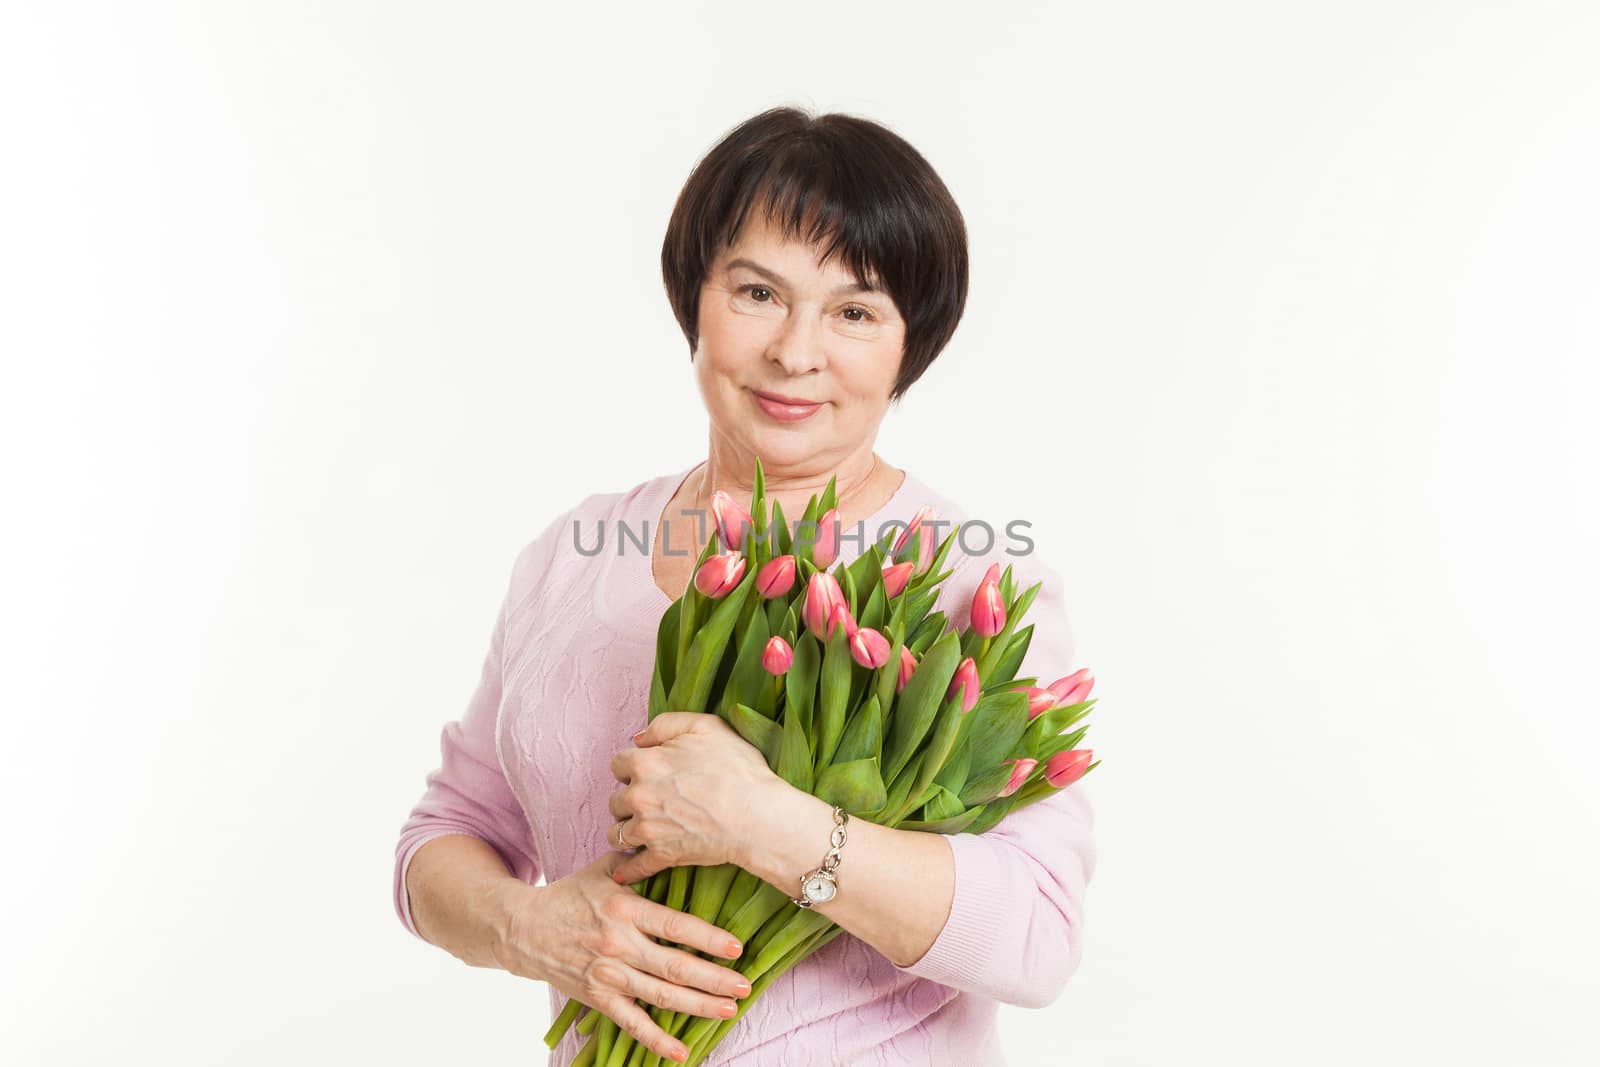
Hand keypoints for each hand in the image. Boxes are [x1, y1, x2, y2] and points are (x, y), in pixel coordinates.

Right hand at [489, 851, 750, 1063]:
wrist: (522, 928)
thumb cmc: (569, 895)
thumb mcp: (602, 869)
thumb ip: (638, 861)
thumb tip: (671, 842)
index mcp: (625, 910)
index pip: (674, 926)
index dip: (708, 938)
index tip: (737, 947)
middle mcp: (619, 944)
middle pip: (675, 967)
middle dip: (715, 979)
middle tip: (746, 986)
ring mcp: (608, 974)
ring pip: (661, 996)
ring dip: (698, 1006)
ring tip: (729, 1010)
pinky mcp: (598, 997)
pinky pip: (631, 1023)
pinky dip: (656, 1040)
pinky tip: (681, 1052)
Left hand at [608, 711, 777, 883]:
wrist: (757, 815)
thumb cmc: (738, 769)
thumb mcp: (706, 727)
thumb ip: (666, 724)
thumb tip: (638, 739)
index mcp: (645, 763)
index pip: (617, 764)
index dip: (631, 767)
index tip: (645, 772)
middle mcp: (639, 797)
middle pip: (614, 801)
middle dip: (628, 800)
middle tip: (647, 802)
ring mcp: (648, 829)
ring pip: (617, 833)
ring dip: (625, 831)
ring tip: (640, 831)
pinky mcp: (661, 856)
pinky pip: (632, 868)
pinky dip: (626, 871)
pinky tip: (623, 872)